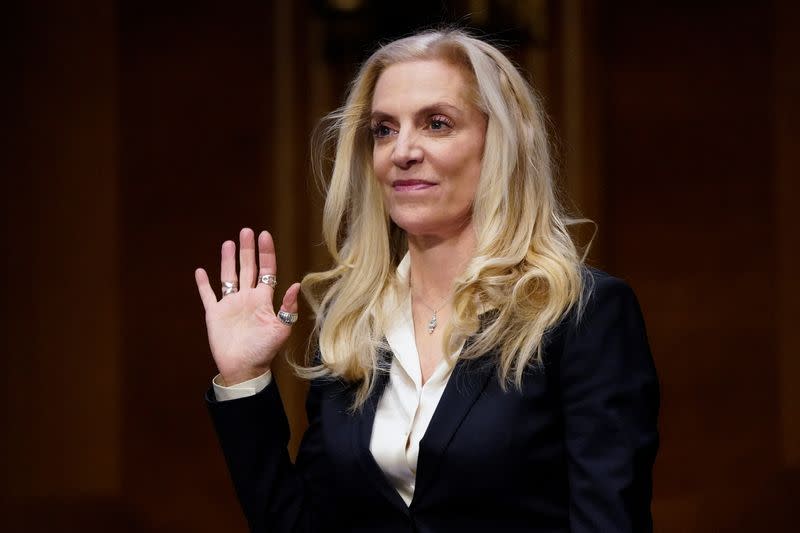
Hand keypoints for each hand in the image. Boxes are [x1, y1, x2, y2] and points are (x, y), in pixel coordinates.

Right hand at [195, 228, 300, 385]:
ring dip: (228, 260)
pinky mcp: (215, 314)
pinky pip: (208, 295)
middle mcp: (247, 298)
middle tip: (246, 231)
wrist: (244, 368)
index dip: (266, 253)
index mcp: (263, 299)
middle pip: (247, 268)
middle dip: (247, 250)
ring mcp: (230, 305)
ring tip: (228, 243)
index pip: (266, 270)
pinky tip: (200, 271)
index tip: (264, 235)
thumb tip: (296, 284)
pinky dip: (203, 284)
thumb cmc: (264, 351)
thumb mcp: (281, 329)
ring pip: (228, 276)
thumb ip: (287, 307)